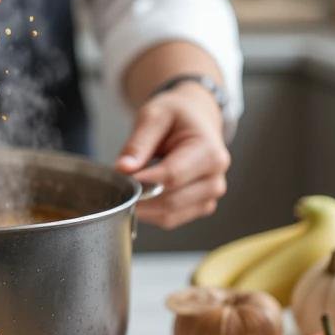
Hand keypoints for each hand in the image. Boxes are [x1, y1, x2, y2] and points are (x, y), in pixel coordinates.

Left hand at [114, 82, 229, 228]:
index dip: (143, 180)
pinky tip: (143, 193)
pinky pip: (170, 219)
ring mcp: (210, 196)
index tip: (120, 177)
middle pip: (171, 200)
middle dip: (140, 195)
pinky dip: (150, 211)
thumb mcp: (154, 116)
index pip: (172, 176)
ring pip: (169, 215)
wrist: (196, 117)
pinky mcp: (200, 206)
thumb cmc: (176, 115)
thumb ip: (138, 143)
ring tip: (131, 185)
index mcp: (209, 152)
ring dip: (143, 206)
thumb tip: (123, 169)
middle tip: (119, 181)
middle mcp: (215, 178)